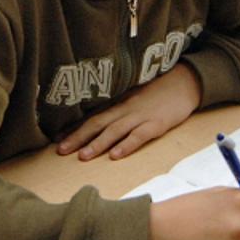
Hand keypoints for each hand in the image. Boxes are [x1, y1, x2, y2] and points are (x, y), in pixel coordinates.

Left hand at [57, 64, 200, 160]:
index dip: (73, 129)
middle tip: (60, 151)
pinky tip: (115, 155)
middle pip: (97, 124)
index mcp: (118, 105)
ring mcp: (140, 116)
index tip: (55, 140)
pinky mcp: (156, 124)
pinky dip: (126, 145)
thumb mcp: (134, 98)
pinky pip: (139, 136)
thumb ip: (118, 109)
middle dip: (77, 138)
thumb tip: (98, 125)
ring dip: (97, 144)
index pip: (91, 118)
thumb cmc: (157, 92)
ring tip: (82, 157)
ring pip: (114, 131)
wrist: (185, 82)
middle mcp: (125, 110)